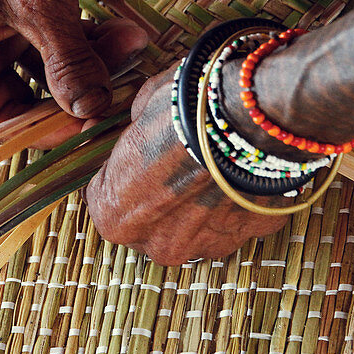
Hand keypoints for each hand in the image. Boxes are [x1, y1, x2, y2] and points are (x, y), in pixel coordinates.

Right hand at [0, 0, 146, 146]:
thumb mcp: (42, 1)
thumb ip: (66, 61)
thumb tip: (88, 111)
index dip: (39, 127)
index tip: (86, 123)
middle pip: (28, 95)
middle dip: (75, 92)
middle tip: (118, 90)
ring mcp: (8, 25)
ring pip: (55, 69)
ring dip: (95, 63)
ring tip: (133, 46)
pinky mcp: (39, 6)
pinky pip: (69, 42)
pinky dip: (97, 42)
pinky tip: (128, 33)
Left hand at [86, 66, 289, 265]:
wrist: (248, 118)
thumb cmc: (184, 112)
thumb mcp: (141, 107)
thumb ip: (135, 130)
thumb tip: (142, 126)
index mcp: (115, 216)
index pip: (105, 200)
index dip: (120, 174)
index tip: (133, 156)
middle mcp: (158, 244)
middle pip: (151, 222)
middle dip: (160, 196)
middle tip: (176, 159)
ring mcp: (206, 246)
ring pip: (196, 227)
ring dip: (201, 203)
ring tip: (213, 164)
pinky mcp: (248, 236)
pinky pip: (237, 219)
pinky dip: (238, 199)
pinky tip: (242, 170)